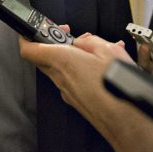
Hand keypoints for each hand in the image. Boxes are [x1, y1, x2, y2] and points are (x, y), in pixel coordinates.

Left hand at [18, 34, 152, 151]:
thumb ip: (90, 41)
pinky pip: (70, 81)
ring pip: (58, 69)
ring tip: (91, 52)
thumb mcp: (107, 50)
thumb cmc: (116, 89)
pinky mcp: (76, 102)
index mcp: (62, 61)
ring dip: (69, 58)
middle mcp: (59, 78)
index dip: (27, 36)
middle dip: (53, 43)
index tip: (36, 27)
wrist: (125, 124)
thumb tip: (82, 42)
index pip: (28, 49)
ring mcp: (67, 92)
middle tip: (68, 35)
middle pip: (43, 57)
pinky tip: (97, 70)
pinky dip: (78, 72)